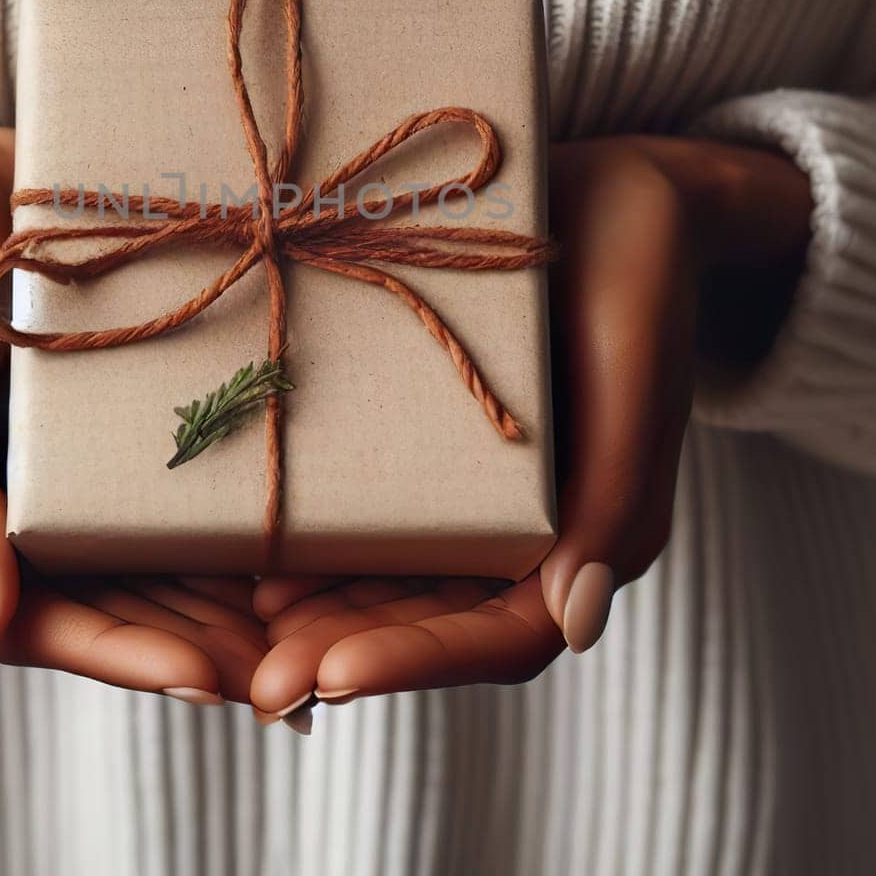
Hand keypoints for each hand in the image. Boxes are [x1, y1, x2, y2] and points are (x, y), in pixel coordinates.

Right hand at [0, 112, 265, 702]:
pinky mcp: (111, 417)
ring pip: (150, 560)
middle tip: (293, 677)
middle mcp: (19, 507)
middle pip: (113, 606)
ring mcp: (69, 466)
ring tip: (312, 625)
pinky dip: (222, 516)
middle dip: (196, 646)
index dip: (126, 655)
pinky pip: (171, 481)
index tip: (212, 679)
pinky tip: (295, 531)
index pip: (43, 621)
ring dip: (221, 600)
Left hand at [247, 134, 811, 722]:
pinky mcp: (420, 434)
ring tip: (235, 634)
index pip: (504, 635)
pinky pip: (364, 497)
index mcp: (588, 534)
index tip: (334, 677)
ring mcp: (466, 485)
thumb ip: (615, 497)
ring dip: (315, 612)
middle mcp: (518, 527)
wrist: (609, 190)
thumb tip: (578, 624)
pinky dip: (312, 529)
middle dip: (343, 655)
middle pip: (427, 621)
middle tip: (258, 685)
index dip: (420, 660)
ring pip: (386, 575)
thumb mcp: (638, 372)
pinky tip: (242, 540)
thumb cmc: (641, 272)